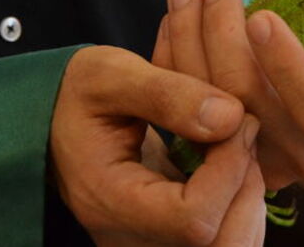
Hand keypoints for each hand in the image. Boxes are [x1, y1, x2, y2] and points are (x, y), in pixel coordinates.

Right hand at [50, 45, 266, 245]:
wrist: (53, 119)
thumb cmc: (76, 93)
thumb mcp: (109, 74)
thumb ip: (166, 93)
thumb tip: (230, 118)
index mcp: (109, 201)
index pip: (193, 219)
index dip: (229, 170)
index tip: (235, 118)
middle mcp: (128, 239)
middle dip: (248, 188)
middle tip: (243, 134)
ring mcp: (147, 246)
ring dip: (250, 197)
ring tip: (239, 146)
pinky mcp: (165, 241)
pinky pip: (225, 241)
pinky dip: (243, 205)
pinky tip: (233, 164)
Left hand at [160, 0, 303, 190]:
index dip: (287, 68)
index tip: (262, 16)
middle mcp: (301, 155)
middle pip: (249, 105)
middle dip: (222, 40)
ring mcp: (256, 156)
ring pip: (208, 106)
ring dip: (189, 42)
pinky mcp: (218, 148)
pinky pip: (182, 110)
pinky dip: (172, 59)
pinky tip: (173, 16)